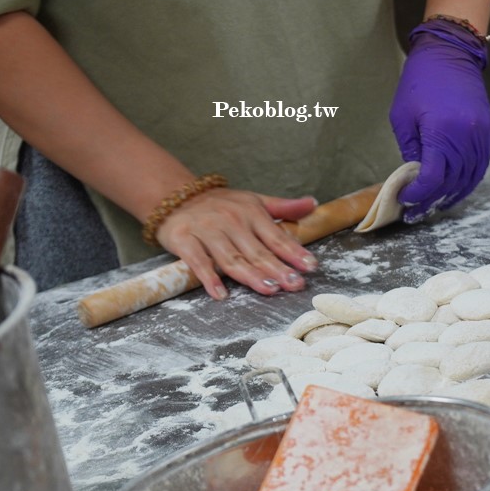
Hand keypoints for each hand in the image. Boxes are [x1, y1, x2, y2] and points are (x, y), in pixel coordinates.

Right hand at [156, 189, 318, 299]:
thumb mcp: (254, 201)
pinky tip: (220, 294)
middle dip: (277, 269)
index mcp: (251, 212)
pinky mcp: (184, 240)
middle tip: (295, 284)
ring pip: (232, 258)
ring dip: (250, 275)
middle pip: (257, 251)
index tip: (311, 267)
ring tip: (269, 289)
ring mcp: (207, 231)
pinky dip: (208, 277)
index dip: (294, 252)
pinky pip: (197, 261)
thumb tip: (313, 204)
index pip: (276, 237)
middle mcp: (230, 221)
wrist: (176, 197)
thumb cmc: (222, 205)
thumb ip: (284, 207)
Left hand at [389, 20, 489, 222]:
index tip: (405, 199)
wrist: (450, 53)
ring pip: (469, 179)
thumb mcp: (402, 116)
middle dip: (432, 200)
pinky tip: (453, 188)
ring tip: (434, 205)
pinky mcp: (489, 133)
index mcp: (442, 132)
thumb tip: (413, 177)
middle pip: (451, 182)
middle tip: (416, 212)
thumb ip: (409, 150)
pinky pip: (480, 166)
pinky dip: (467, 181)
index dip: (418, 194)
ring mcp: (482, 136)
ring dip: (451, 195)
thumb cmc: (419, 82)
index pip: (433, 177)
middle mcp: (467, 137)